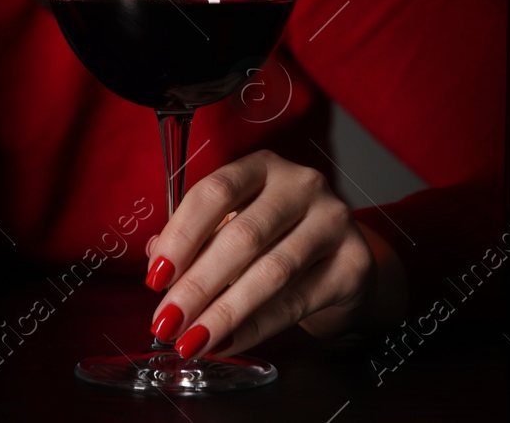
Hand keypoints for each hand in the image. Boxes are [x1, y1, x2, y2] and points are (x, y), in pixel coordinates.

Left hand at [142, 149, 407, 358]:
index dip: (181, 235)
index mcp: (263, 166)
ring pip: (270, 272)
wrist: (344, 263)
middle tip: (166, 320)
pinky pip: (296, 302)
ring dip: (224, 312)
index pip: (215, 192)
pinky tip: (227, 342)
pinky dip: (256, 327)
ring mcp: (333, 221)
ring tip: (192, 339)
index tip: (155, 276)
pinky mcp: (354, 264)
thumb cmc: (278, 239)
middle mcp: (302, 185)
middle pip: (241, 235)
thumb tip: (156, 257)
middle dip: (197, 284)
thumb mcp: (235, 225)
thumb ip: (198, 237)